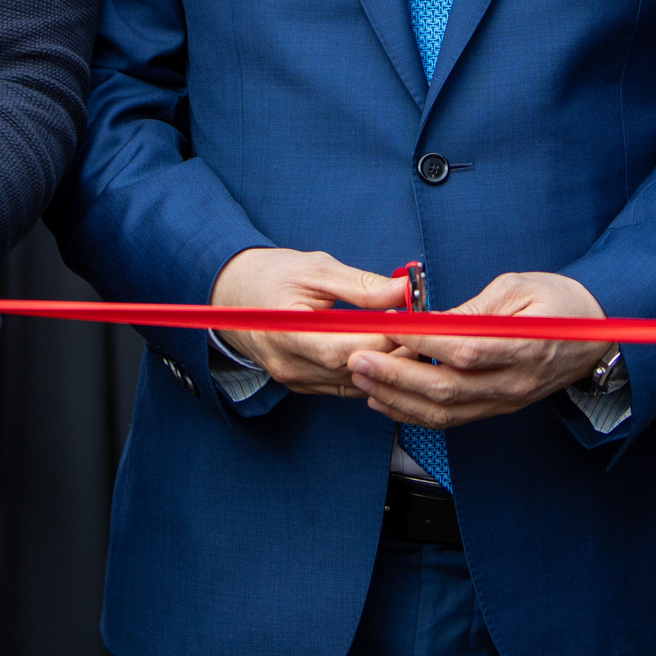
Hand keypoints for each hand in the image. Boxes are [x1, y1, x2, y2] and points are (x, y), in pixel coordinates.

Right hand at [209, 247, 406, 393]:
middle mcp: (289, 366)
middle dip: (392, 353)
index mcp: (286, 332)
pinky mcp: (304, 386)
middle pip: (353, 370)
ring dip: (385, 366)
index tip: (413, 322)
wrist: (233, 294)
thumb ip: (361, 285)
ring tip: (410, 340)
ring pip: (354, 384)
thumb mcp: (316, 269)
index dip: (383, 339)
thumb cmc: (272, 276)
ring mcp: (295, 380)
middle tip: (422, 331)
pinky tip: (388, 354)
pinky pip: (346, 386)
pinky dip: (370, 372)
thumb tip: (404, 289)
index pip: (344, 348)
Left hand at [349, 271, 608, 429]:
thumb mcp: (520, 287)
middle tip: (358, 359)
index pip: (465, 350)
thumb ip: (476, 307)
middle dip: (394, 376)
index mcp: (524, 347)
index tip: (387, 328)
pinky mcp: (496, 409)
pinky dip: (413, 413)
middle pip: (446, 389)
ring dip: (396, 399)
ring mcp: (504, 402)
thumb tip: (430, 319)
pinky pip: (450, 419)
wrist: (597, 336)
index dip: (422, 343)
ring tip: (361, 380)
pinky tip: (385, 400)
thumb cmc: (560, 303)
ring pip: (443, 412)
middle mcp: (513, 383)